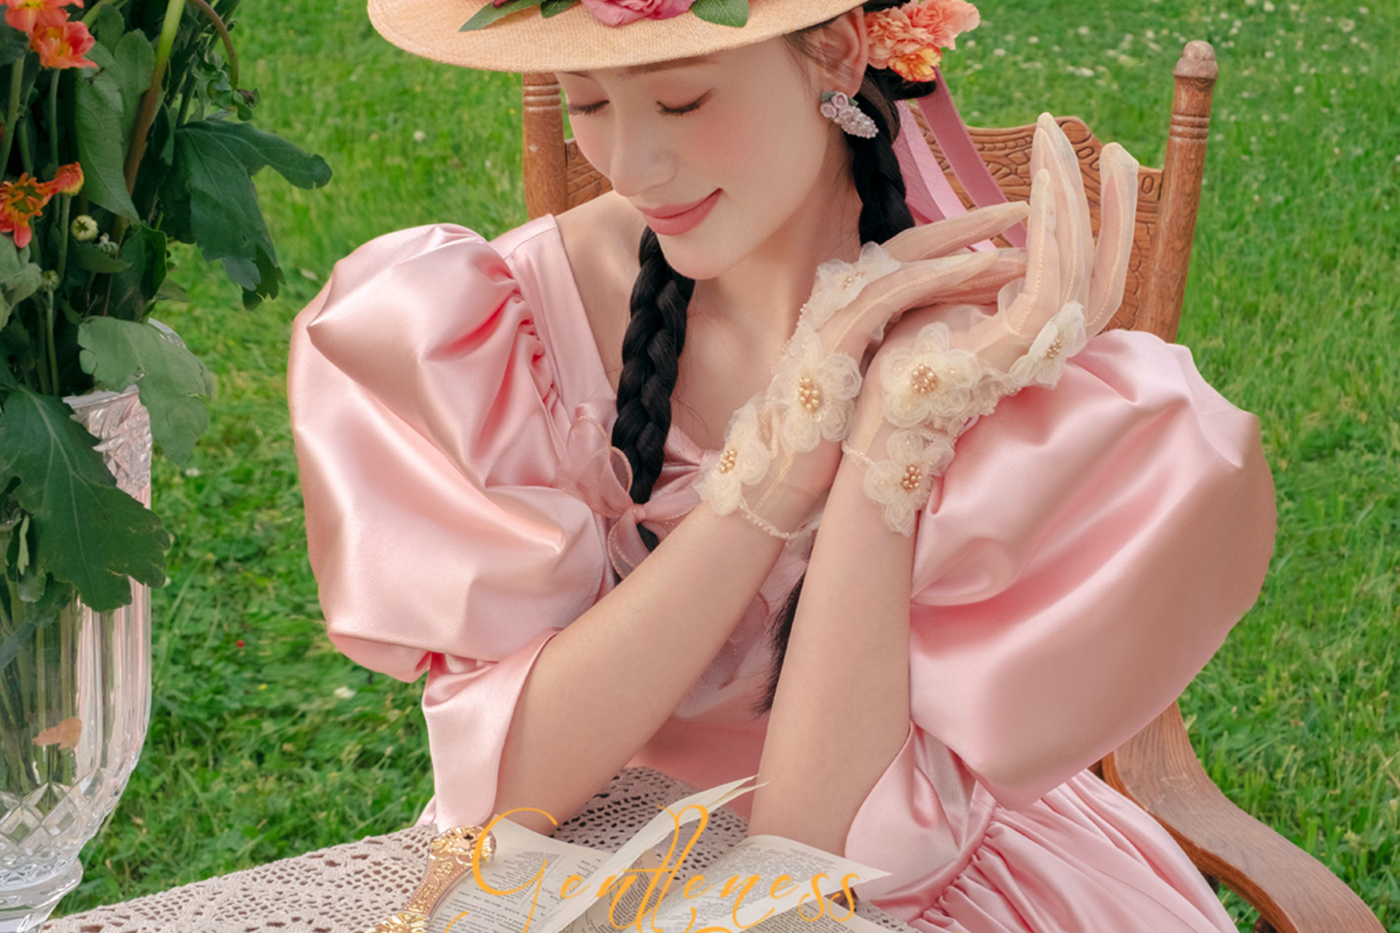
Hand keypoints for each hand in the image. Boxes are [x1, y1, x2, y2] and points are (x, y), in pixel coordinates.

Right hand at [696, 204, 1030, 538]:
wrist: (773, 477)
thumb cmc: (824, 443)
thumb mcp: (871, 389)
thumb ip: (899, 359)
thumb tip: (952, 353)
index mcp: (852, 311)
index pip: (910, 261)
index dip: (958, 243)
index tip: (1009, 237)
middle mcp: (840, 302)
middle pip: (910, 246)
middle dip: (966, 227)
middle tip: (1018, 210)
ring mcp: (833, 316)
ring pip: (902, 262)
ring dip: (959, 248)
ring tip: (1011, 243)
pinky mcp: (833, 338)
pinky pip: (886, 292)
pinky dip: (930, 275)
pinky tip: (970, 267)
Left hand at [841, 114, 1140, 535]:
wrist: (876, 411)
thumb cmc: (902, 360)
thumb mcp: (952, 303)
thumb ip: (988, 279)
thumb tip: (1008, 248)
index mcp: (1041, 336)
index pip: (1092, 274)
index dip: (1110, 224)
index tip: (1110, 166)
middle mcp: (1051, 343)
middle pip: (1106, 269)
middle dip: (1116, 206)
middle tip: (1119, 148)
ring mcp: (1037, 346)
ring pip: (1079, 264)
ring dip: (1072, 199)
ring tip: (1062, 145)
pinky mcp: (1017, 345)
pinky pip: (1048, 278)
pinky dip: (1049, 230)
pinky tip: (1043, 188)